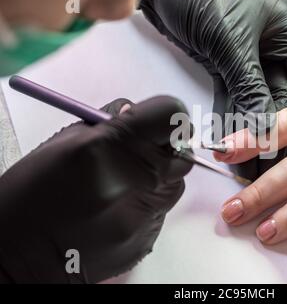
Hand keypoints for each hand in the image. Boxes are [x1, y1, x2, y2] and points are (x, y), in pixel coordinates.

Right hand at [0, 96, 192, 282]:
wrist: (20, 257)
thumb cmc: (30, 199)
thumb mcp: (63, 142)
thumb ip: (109, 122)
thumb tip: (136, 113)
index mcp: (109, 150)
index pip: (171, 116)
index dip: (166, 114)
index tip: (158, 120)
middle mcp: (134, 184)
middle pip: (182, 153)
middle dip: (165, 148)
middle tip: (138, 152)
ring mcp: (145, 217)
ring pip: (175, 183)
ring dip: (157, 177)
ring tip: (122, 184)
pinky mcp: (146, 241)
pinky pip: (160, 212)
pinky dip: (146, 205)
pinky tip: (116, 210)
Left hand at [139, 0, 286, 178]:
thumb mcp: (233, 39)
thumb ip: (250, 83)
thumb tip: (266, 124)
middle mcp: (273, 48)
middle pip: (282, 99)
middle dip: (274, 132)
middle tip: (267, 161)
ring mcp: (248, 60)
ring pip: (255, 103)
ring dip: (249, 131)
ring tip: (247, 160)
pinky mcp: (225, 66)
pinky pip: (232, 99)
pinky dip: (229, 119)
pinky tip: (229, 142)